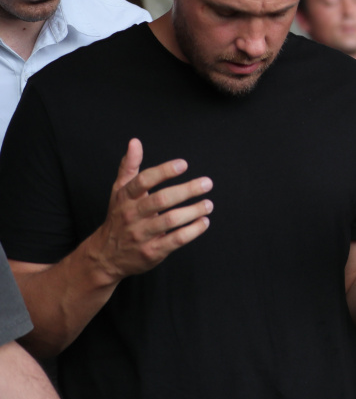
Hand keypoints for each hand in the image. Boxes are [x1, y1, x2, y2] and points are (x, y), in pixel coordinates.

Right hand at [90, 139, 212, 281]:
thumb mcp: (119, 191)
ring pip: (170, 220)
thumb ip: (129, 166)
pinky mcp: (151, 251)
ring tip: (208, 204)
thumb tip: (135, 142)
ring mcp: (142, 234)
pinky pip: (175, 240)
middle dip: (186, 190)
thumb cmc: (119, 217)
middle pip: (161, 200)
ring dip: (193, 211)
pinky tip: (203, 222)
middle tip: (207, 183)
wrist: (105, 256)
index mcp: (126, 198)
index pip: (144, 181)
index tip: (183, 164)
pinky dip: (192, 231)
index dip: (163, 171)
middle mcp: (133, 215)